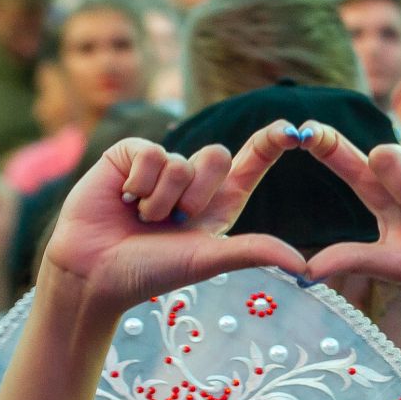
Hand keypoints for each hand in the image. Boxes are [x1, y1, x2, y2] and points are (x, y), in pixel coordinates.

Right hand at [39, 123, 306, 314]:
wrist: (97, 272)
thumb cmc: (153, 271)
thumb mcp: (209, 260)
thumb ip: (254, 252)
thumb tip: (303, 267)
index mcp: (218, 202)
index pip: (251, 162)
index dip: (271, 142)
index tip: (294, 128)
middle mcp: (192, 181)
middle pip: (217, 155)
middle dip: (197, 194)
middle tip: (174, 222)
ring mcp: (160, 165)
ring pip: (180, 161)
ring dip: (162, 199)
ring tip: (143, 218)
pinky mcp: (128, 154)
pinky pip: (150, 153)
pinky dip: (139, 183)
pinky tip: (124, 199)